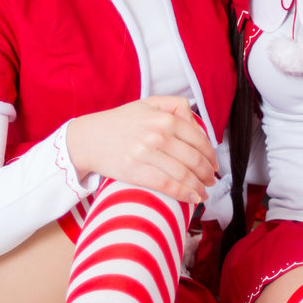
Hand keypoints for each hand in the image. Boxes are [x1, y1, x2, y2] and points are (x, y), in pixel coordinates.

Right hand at [67, 97, 218, 204]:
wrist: (88, 138)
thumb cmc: (120, 122)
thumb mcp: (148, 104)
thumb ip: (176, 106)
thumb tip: (198, 124)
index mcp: (164, 118)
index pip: (198, 139)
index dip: (210, 155)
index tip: (214, 165)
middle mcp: (157, 134)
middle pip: (194, 159)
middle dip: (207, 174)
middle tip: (211, 181)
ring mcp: (146, 154)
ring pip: (184, 174)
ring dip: (199, 186)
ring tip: (204, 192)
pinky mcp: (136, 171)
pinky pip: (167, 186)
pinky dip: (184, 194)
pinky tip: (193, 198)